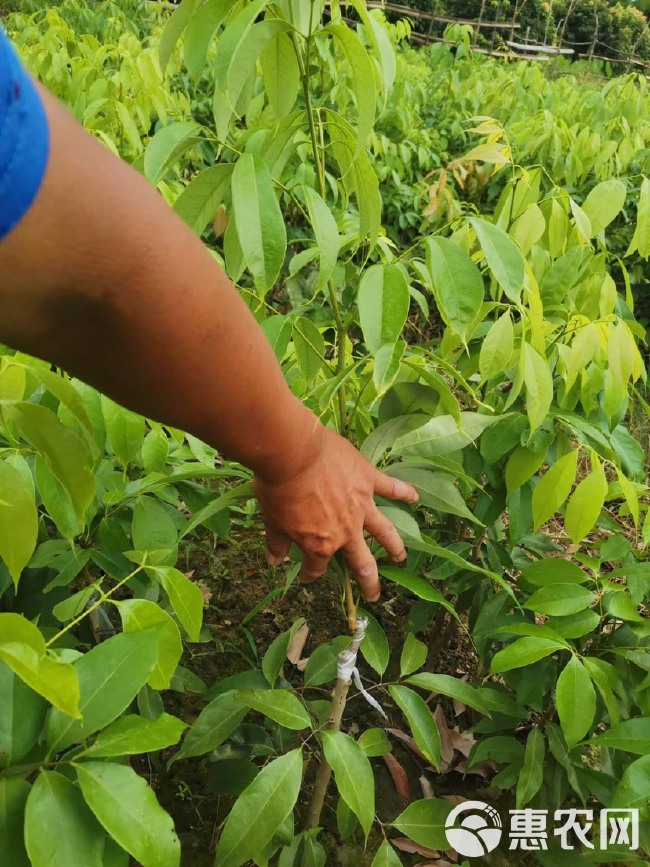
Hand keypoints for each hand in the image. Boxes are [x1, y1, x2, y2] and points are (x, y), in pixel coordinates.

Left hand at [253, 424, 418, 601]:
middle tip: (375, 596)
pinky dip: (404, 493)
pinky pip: (391, 488)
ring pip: (385, 532)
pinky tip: (415, 498)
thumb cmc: (278, 488)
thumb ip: (276, 541)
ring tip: (400, 557)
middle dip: (369, 583)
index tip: (307, 577)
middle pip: (362, 563)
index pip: (318, 567)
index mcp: (320, 544)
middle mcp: (346, 531)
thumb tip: (274, 561)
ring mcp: (362, 506)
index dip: (312, 573)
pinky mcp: (369, 481)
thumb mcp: (271, 518)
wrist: (293, 453)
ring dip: (394, 546)